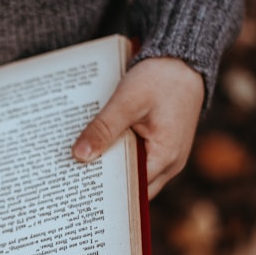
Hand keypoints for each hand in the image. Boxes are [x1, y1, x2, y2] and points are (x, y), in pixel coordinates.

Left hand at [72, 57, 203, 199]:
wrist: (184, 61)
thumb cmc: (161, 78)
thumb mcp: (128, 102)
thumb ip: (104, 129)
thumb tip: (79, 156)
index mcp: (165, 158)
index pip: (130, 191)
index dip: (104, 193)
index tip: (75, 192)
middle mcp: (171, 164)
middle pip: (133, 189)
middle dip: (105, 186)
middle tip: (71, 182)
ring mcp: (168, 157)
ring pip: (135, 176)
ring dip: (112, 170)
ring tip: (80, 168)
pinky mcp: (162, 147)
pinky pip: (138, 161)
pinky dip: (120, 157)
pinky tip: (98, 150)